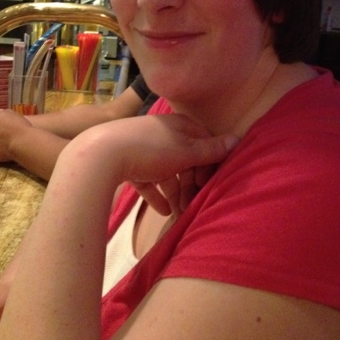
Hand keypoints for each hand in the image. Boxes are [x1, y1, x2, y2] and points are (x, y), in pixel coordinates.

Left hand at [59, 113, 238, 216]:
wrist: (101, 154)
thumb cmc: (151, 149)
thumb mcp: (186, 151)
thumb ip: (211, 149)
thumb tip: (238, 139)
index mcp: (179, 125)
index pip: (203, 141)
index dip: (210, 163)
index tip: (211, 184)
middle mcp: (162, 132)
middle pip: (184, 159)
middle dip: (191, 183)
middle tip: (194, 205)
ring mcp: (143, 147)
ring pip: (166, 171)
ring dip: (175, 192)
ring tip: (179, 214)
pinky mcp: (127, 162)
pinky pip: (147, 179)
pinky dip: (156, 194)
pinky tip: (161, 211)